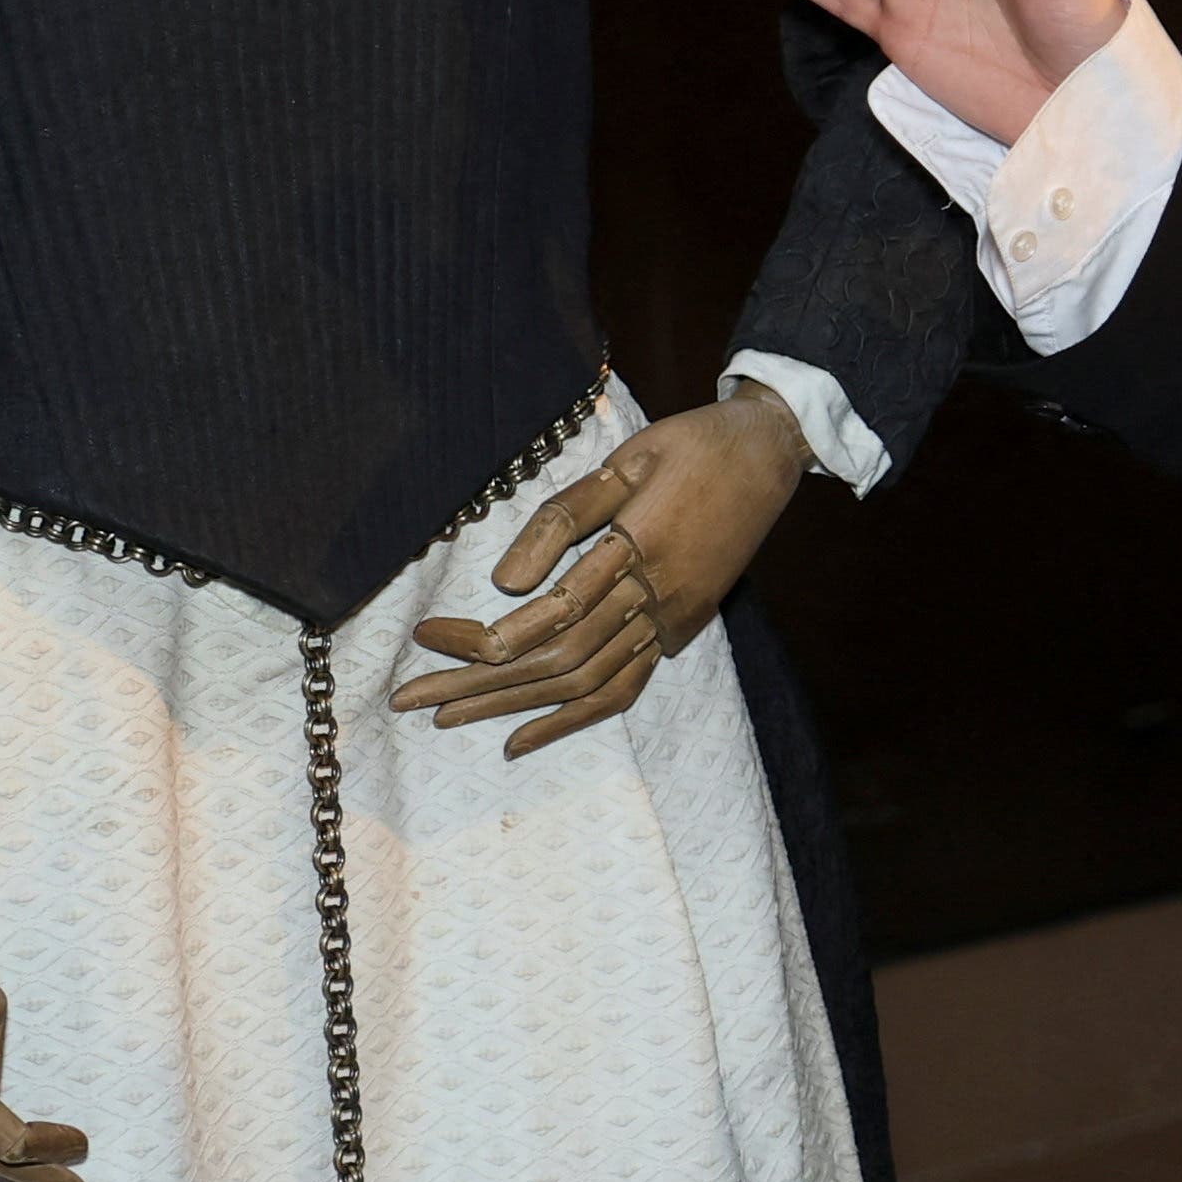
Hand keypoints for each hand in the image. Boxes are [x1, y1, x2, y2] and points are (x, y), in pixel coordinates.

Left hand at [399, 382, 809, 756]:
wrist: (772, 454)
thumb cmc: (693, 444)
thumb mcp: (626, 460)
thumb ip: (565, 516)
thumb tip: (505, 582)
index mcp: (639, 551)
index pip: (547, 614)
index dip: (481, 636)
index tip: (425, 636)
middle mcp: (656, 600)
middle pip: (556, 660)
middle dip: (478, 684)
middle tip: (410, 699)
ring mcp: (671, 623)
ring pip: (584, 684)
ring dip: (513, 707)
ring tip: (450, 717)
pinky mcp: (680, 630)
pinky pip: (623, 689)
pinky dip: (571, 719)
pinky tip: (523, 736)